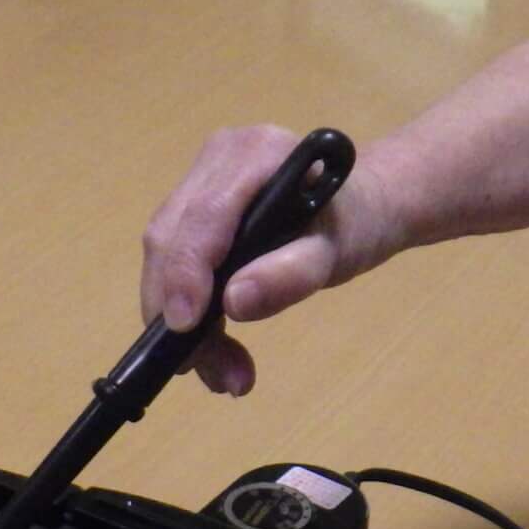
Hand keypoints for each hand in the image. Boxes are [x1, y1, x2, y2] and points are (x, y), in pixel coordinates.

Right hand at [139, 124, 399, 395]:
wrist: (363, 204)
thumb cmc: (356, 224)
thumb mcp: (338, 253)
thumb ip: (292, 274)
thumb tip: (234, 302)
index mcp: (257, 153)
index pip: (203, 217)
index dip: (184, 274)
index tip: (183, 330)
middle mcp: (218, 155)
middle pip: (171, 238)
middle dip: (178, 312)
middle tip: (215, 375)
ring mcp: (200, 176)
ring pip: (164, 253)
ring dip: (179, 320)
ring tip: (222, 375)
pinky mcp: (192, 202)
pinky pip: (173, 255)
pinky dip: (185, 307)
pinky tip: (211, 347)